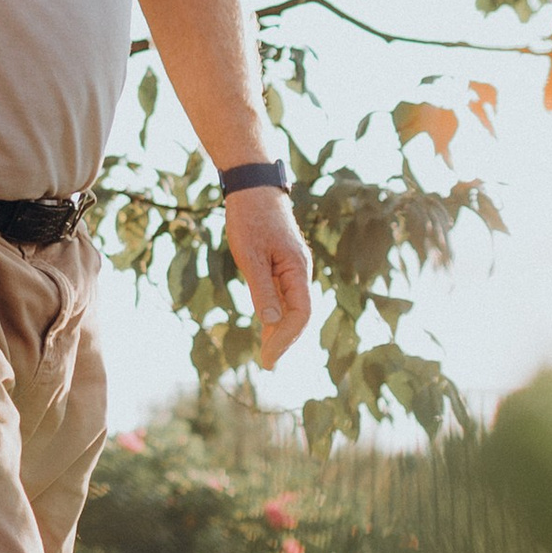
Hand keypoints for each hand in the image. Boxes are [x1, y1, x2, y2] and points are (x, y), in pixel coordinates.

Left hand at [227, 186, 313, 367]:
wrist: (252, 187)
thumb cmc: (250, 218)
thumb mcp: (251, 256)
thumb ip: (262, 289)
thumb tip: (270, 323)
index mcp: (298, 269)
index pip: (300, 314)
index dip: (286, 339)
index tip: (268, 360)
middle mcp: (300, 271)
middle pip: (299, 314)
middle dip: (285, 341)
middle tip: (267, 365)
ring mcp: (293, 268)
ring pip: (292, 307)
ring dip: (281, 331)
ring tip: (267, 354)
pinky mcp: (283, 264)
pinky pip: (284, 296)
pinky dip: (276, 315)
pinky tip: (266, 328)